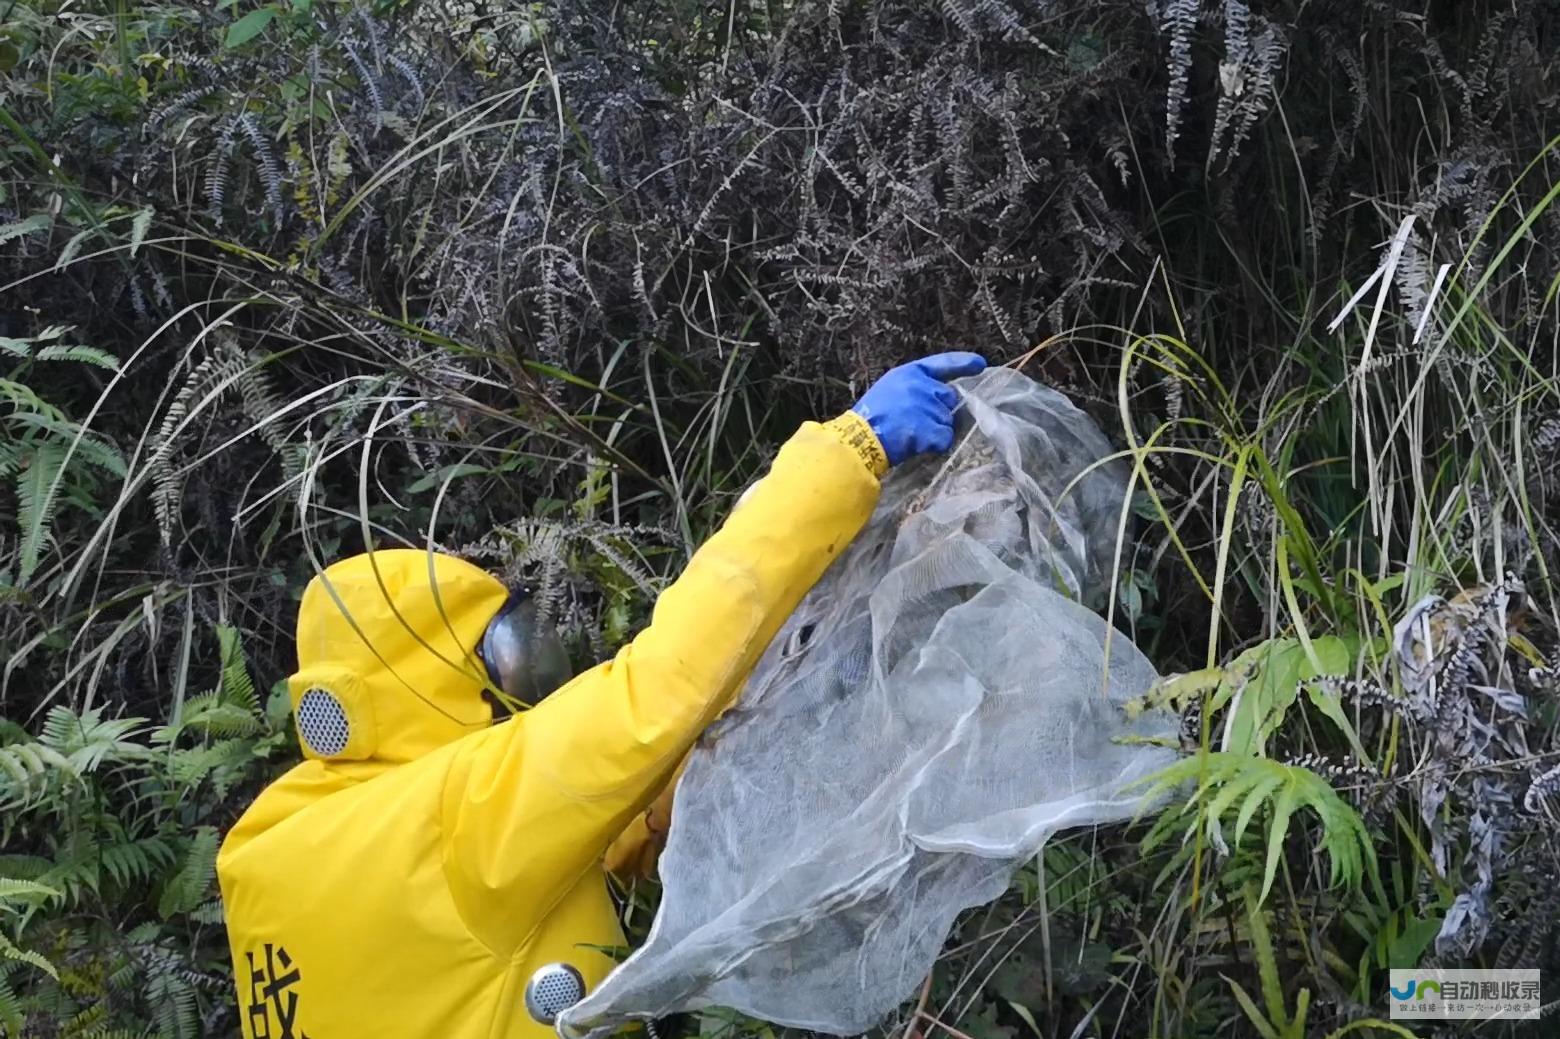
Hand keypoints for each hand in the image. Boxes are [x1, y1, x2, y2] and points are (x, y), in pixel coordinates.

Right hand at [851, 352, 987, 465]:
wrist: (860, 440)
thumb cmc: (869, 417)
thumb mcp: (888, 389)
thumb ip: (914, 389)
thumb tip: (941, 397)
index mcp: (909, 373)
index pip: (942, 364)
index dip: (963, 363)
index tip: (980, 364)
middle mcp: (922, 386)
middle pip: (949, 398)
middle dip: (940, 410)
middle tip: (917, 422)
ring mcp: (928, 408)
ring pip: (947, 421)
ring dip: (935, 430)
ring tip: (911, 435)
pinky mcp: (931, 429)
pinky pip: (945, 438)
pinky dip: (935, 445)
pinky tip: (917, 445)